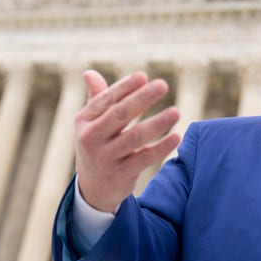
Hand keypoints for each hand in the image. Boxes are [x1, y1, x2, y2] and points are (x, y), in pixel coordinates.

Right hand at [75, 70, 180, 212]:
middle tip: (162, 85)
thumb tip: (89, 72)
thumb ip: (96, 98)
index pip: (106, 100)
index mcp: (84, 120)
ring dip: (156, 124)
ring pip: (134, 138)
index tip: (143, 76)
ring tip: (176, 112)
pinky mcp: (121, 175)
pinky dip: (161, 148)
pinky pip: (144, 159)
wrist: (92, 189)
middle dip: (141, 99)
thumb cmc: (97, 145)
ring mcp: (106, 158)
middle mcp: (91, 138)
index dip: (125, 87)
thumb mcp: (90, 123)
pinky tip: (176, 136)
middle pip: (119, 115)